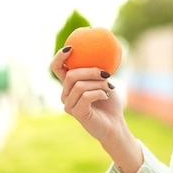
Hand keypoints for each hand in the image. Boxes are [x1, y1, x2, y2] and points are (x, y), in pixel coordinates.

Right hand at [50, 46, 142, 172]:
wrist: (116, 124)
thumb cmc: (110, 103)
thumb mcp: (105, 82)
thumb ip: (98, 70)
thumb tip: (101, 51)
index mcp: (70, 85)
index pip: (56, 68)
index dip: (59, 57)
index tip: (71, 48)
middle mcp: (65, 95)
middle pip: (71, 75)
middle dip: (90, 71)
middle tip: (106, 74)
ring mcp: (69, 105)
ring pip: (79, 85)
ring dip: (98, 84)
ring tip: (109, 87)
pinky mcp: (77, 113)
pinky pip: (86, 96)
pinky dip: (99, 92)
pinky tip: (106, 96)